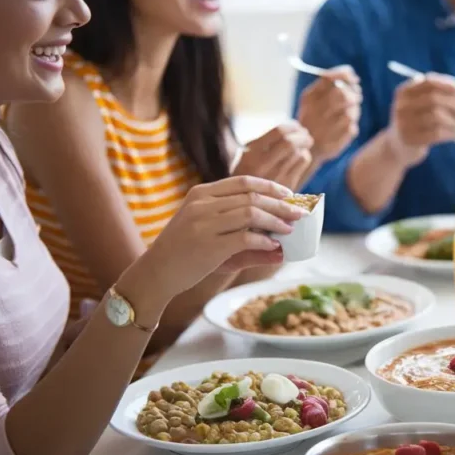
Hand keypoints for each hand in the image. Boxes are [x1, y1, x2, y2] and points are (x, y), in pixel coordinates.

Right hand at [116, 176, 304, 309]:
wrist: (155, 273)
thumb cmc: (184, 252)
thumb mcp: (209, 233)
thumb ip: (242, 234)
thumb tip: (280, 248)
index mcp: (201, 194)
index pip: (243, 182)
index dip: (270, 187)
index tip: (289, 195)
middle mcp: (202, 204)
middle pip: (252, 196)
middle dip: (280, 204)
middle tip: (299, 213)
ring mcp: (204, 223)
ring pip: (251, 213)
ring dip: (276, 220)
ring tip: (290, 229)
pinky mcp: (208, 245)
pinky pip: (245, 237)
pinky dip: (263, 240)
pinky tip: (273, 245)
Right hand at [234, 122, 313, 189]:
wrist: (245, 204)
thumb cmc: (248, 176)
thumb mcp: (246, 157)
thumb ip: (264, 143)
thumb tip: (293, 127)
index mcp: (250, 154)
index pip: (278, 131)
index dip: (292, 126)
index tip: (297, 127)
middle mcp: (262, 166)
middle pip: (290, 142)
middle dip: (302, 136)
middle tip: (306, 136)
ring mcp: (275, 177)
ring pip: (298, 152)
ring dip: (304, 147)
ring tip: (301, 148)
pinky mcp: (286, 187)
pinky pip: (302, 163)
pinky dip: (305, 157)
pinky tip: (299, 160)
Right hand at [297, 66, 362, 163]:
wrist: (308, 148)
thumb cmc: (313, 118)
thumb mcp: (312, 99)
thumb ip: (328, 83)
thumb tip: (351, 74)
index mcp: (309, 97)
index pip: (329, 77)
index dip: (345, 75)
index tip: (353, 78)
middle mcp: (316, 111)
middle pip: (343, 94)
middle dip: (353, 93)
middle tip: (355, 96)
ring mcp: (327, 127)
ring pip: (351, 111)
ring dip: (353, 109)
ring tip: (346, 113)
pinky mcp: (337, 140)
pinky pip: (352, 126)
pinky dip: (351, 124)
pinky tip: (342, 127)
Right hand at [388, 73, 454, 167]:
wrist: (396, 147)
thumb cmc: (415, 122)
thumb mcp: (417, 105)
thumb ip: (434, 95)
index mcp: (403, 92)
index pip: (429, 82)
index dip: (448, 85)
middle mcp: (401, 106)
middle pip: (434, 98)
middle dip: (454, 103)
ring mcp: (404, 123)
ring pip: (436, 116)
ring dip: (452, 120)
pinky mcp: (410, 140)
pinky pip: (436, 133)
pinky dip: (448, 133)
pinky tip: (451, 134)